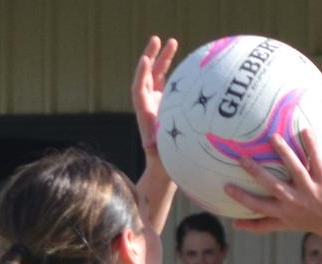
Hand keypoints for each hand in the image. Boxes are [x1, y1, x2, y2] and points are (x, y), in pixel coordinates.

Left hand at [132, 36, 177, 152]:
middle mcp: (148, 103)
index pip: (139, 88)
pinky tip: (182, 58)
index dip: (142, 74)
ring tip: (172, 41)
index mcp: (144, 111)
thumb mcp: (159, 154)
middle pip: (147, 75)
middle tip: (156, 39)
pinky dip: (173, 70)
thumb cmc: (164, 160)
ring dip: (163, 58)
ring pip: (158, 75)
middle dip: (151, 57)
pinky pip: (167, 82)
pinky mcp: (167, 103)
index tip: (146, 60)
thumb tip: (149, 146)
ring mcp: (157, 101)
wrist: (166, 164)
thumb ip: (153, 148)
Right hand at [226, 129, 321, 237]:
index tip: (225, 187)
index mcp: (283, 211)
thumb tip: (234, 225)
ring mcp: (311, 189)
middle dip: (258, 174)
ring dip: (285, 155)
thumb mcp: (284, 225)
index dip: (242, 198)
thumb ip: (260, 224)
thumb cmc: (308, 220)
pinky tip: (305, 130)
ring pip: (296, 171)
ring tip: (273, 138)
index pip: (258, 206)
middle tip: (242, 158)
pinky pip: (317, 161)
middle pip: (274, 186)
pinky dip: (312, 146)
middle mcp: (295, 201)